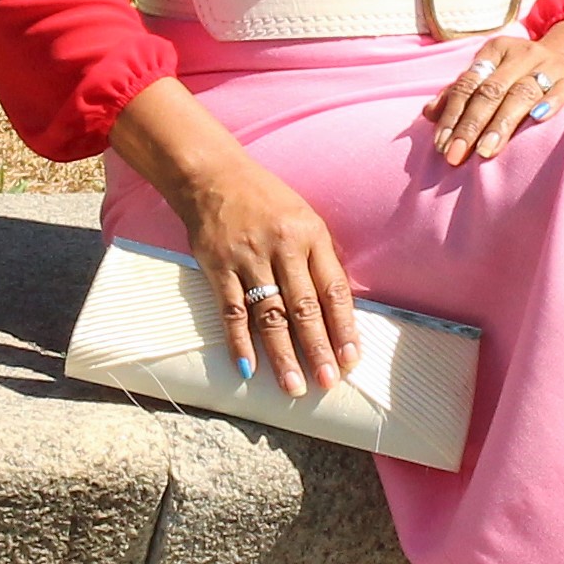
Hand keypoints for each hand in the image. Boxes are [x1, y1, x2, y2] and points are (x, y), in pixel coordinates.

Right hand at [109, 77, 360, 397]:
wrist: (212, 177)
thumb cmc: (266, 200)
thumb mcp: (304, 218)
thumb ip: (320, 258)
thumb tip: (339, 308)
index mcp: (311, 235)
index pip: (333, 289)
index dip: (344, 326)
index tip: (351, 357)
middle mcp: (282, 247)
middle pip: (304, 307)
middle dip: (318, 348)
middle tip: (327, 382)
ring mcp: (248, 259)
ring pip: (269, 315)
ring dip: (282, 354)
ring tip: (293, 386)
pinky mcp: (218, 267)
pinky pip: (232, 312)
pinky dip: (239, 342)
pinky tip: (250, 368)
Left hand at [426, 17, 563, 166]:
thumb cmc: (523, 77)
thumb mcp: (493, 76)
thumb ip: (462, 93)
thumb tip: (428, 113)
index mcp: (497, 50)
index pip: (468, 83)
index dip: (452, 114)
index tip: (441, 144)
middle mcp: (523, 54)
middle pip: (491, 91)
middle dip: (470, 125)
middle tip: (456, 155)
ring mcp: (550, 66)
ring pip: (520, 94)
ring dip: (501, 124)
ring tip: (485, 151)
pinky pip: (559, 93)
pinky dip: (548, 106)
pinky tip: (535, 122)